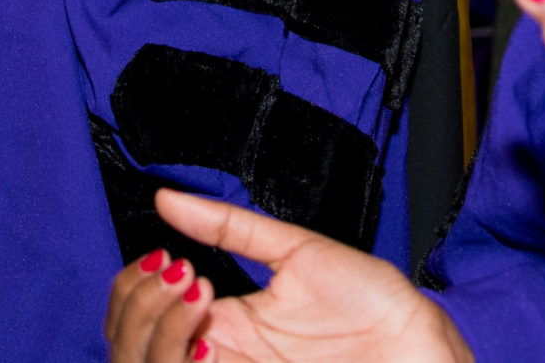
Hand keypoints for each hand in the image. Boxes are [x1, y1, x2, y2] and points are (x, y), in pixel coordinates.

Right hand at [105, 189, 471, 362]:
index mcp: (221, 323)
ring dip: (157, 328)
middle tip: (179, 273)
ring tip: (196, 291)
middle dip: (137, 306)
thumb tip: (167, 198)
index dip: (133, 288)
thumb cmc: (372, 304)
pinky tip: (211, 334)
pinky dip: (182, 358)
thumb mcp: (295, 250)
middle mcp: (217, 356)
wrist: (417, 345)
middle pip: (127, 348)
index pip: (138, 317)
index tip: (163, 258)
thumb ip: (230, 226)